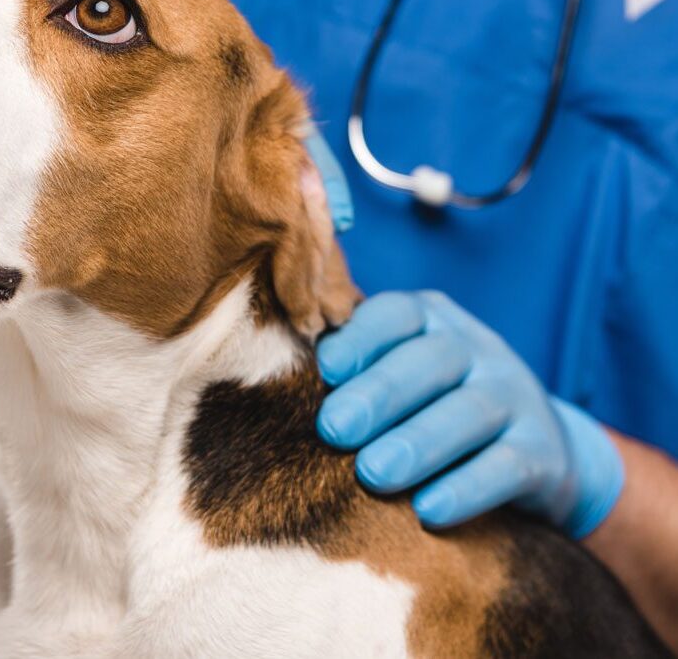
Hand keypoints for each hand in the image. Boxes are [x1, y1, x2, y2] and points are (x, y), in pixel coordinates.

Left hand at [315, 291, 623, 536]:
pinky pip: (508, 466)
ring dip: (419, 442)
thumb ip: (352, 369)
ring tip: (372, 473)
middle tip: (334, 429)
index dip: (361, 338)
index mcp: (433, 320)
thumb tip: (280, 380)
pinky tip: (428, 510)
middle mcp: (479, 347)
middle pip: (433, 359)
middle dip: (380, 393)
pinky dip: (467, 488)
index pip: (397, 313)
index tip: (325, 371)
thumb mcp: (401, 373)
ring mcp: (518, 395)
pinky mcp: (544, 452)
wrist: (537, 451)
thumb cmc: (433, 405)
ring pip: (471, 411)